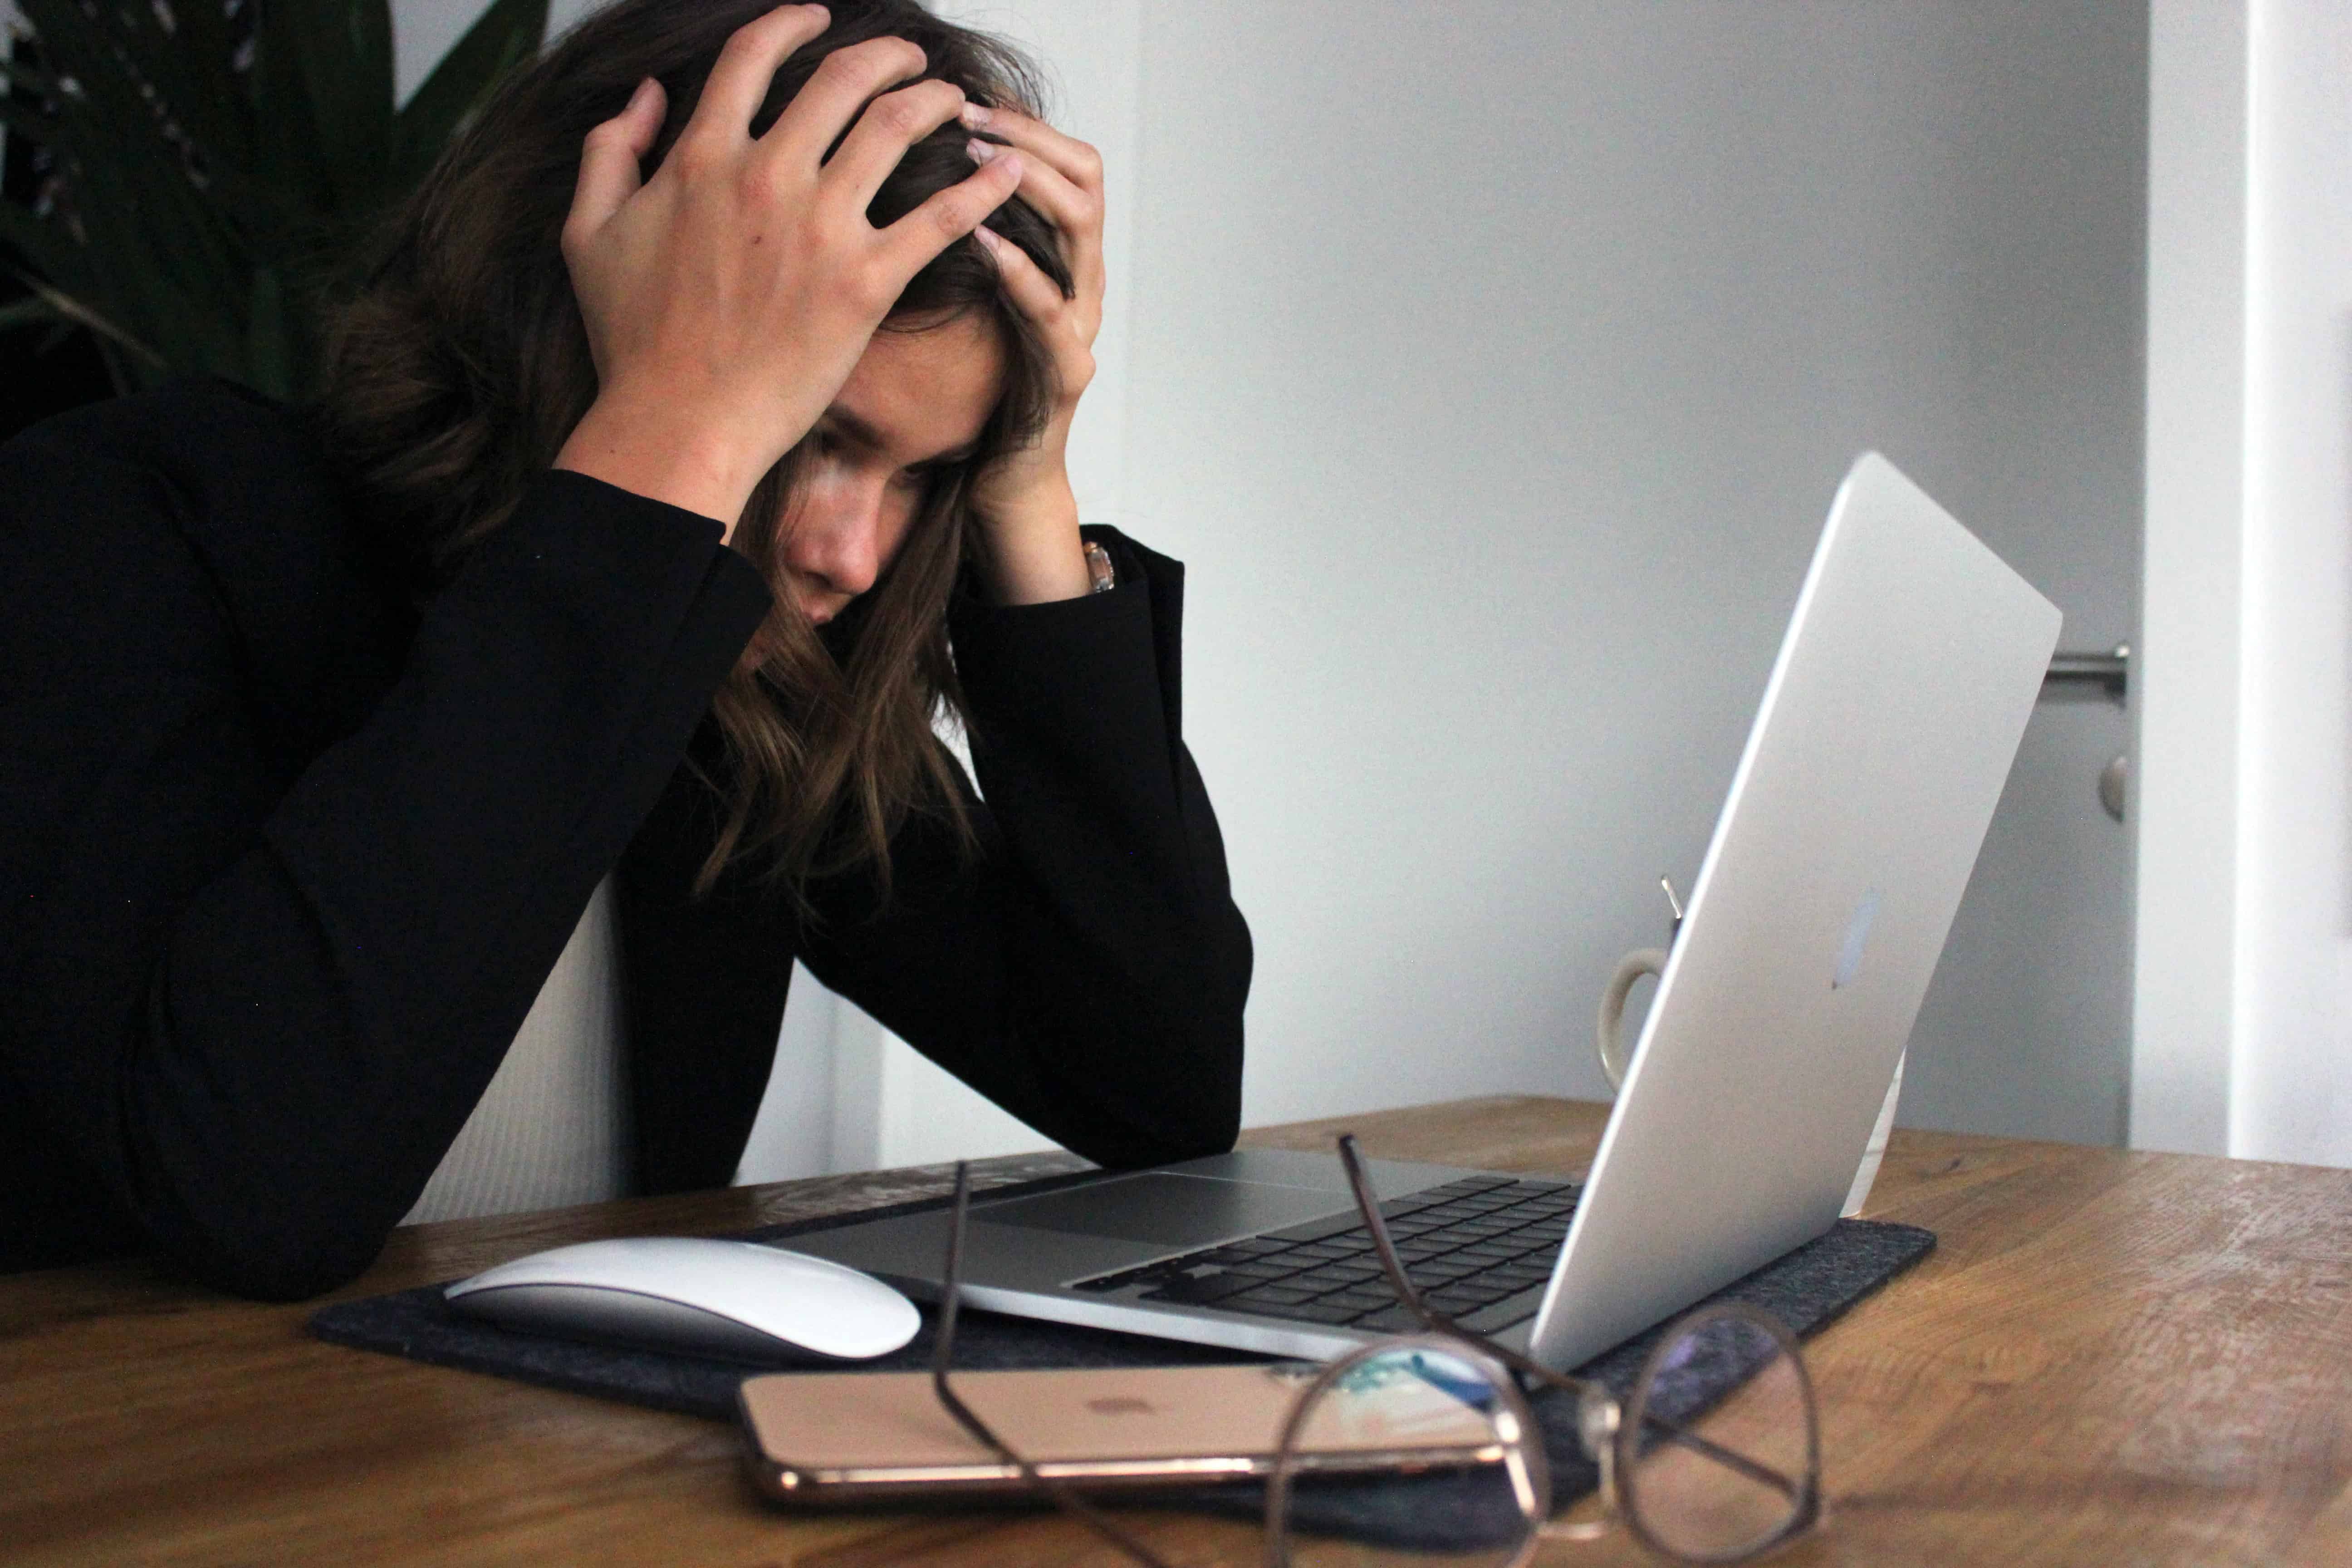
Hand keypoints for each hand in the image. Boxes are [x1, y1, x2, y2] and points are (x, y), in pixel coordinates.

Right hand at [552, 5, 1024, 537]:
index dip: (791, 24)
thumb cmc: (633, 340)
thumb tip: (646, 95)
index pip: (754, 56)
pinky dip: (982, 187)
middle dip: (886, 55)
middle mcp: (767, 176)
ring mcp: (821, 227)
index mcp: (702, 157)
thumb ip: (611, 150)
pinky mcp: (866, 282)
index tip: (818, 19)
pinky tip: (1008, 169)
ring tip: (955, 100)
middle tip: (909, 58)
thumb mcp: (589, 233)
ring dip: (935, 101)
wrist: (678, 422)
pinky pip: (941, 218)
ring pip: (896, 127)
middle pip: (841, 78)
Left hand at [961, 103, 1105, 603]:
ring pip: (1081, 228)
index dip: (1024, 121)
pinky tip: (983, 241)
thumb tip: (900, 168)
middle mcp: (1081, 281)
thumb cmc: (972, 386)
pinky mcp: (1067, 372)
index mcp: (1059, 257)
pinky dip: (1020, 270)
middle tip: (968, 116)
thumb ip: (954, 239)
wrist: (997, 479)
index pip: (1066, 161)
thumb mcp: (962, 296)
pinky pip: (1052, 310)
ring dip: (1027, 184)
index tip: (969, 95)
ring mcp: (1081, 324)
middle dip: (1027, 137)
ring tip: (973, 160)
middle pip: (1084, 177)